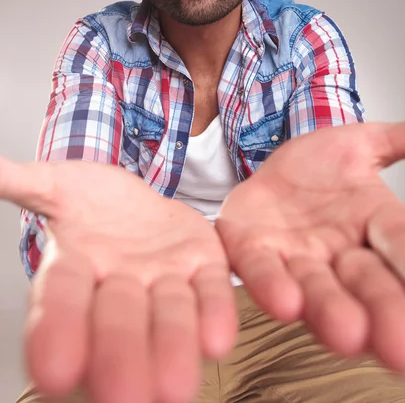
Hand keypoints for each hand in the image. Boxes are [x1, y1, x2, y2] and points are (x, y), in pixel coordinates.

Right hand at [0, 159, 236, 402]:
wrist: (138, 202)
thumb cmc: (90, 202)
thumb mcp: (55, 185)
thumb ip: (23, 183)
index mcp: (75, 268)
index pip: (61, 301)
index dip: (57, 333)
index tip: (54, 374)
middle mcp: (120, 286)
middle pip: (118, 320)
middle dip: (120, 352)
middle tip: (123, 398)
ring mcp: (165, 279)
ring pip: (170, 314)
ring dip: (174, 345)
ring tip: (176, 388)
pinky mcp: (204, 265)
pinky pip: (211, 290)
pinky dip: (215, 311)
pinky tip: (220, 339)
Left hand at [217, 117, 404, 370]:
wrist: (268, 165)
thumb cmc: (319, 166)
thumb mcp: (362, 144)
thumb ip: (402, 139)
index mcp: (374, 222)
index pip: (403, 244)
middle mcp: (341, 251)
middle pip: (367, 283)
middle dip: (384, 311)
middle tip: (404, 346)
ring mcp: (296, 256)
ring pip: (316, 288)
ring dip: (330, 311)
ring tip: (348, 334)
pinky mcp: (252, 251)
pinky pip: (260, 270)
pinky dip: (271, 285)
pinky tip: (284, 302)